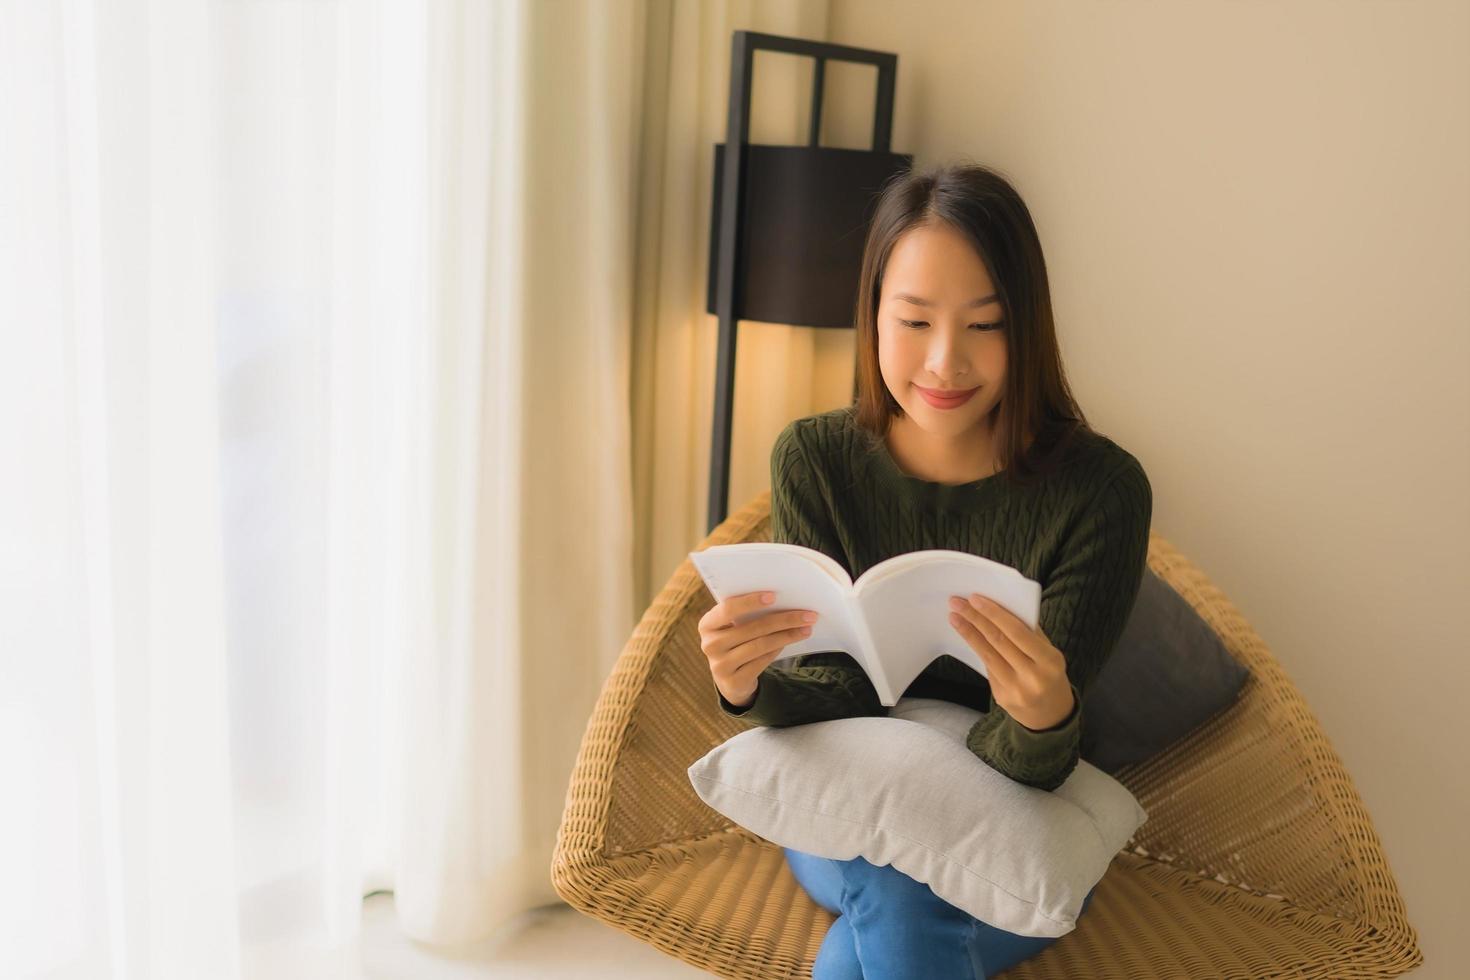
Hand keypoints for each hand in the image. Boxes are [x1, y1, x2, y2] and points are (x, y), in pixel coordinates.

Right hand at [698, 591, 817, 707]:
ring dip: (787, 635)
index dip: (750, 602)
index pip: (728, 609)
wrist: (728, 677)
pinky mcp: (734, 681)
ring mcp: (720, 666)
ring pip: (761, 645)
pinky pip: (762, 661)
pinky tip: (791, 641)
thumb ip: (745, 614)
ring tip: (806, 628)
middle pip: (752, 628)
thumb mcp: (731, 626)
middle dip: (784, 619)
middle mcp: (710, 645)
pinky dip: (778, 649)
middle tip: (808, 614)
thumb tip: (782, 601)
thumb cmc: (735, 641)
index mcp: (707, 625)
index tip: (773, 596)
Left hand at [948, 593, 1074, 731]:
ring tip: (954, 617)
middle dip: (975, 619)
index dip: (994, 614)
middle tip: (956, 602)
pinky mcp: (1001, 697)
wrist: (1051, 715)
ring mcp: (1015, 689)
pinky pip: (987, 668)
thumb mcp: (1049, 653)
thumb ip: (1030, 633)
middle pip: (998, 641)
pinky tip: (967, 635)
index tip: (975, 598)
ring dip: (968, 633)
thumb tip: (1000, 607)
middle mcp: (1032, 677)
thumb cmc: (1049, 674)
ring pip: (987, 655)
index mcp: (1049, 661)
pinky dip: (978, 649)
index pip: (1017, 632)